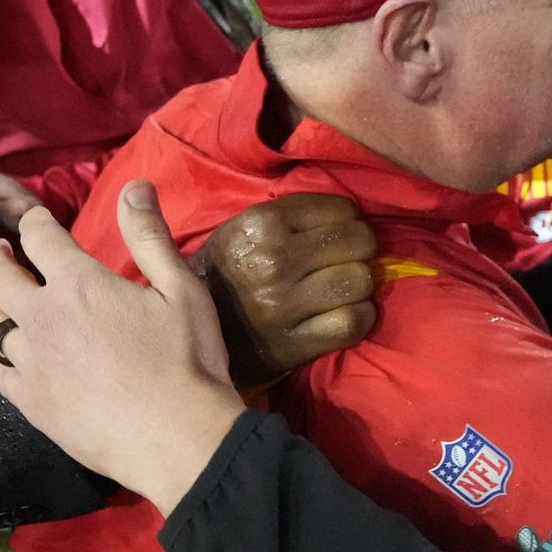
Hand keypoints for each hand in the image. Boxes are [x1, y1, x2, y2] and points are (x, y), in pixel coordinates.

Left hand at [0, 181, 244, 514]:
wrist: (179, 439)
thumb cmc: (189, 361)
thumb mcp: (183, 291)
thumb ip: (151, 237)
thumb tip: (134, 186)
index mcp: (79, 283)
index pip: (39, 237)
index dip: (35, 223)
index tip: (37, 221)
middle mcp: (42, 316)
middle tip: (3, 253)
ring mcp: (31, 362)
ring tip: (0, 298)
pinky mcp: (29, 401)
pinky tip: (7, 351)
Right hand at [194, 193, 378, 388]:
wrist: (189, 332)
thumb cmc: (225, 273)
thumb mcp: (242, 229)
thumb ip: (290, 215)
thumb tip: (352, 211)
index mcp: (260, 224)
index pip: (340, 209)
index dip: (349, 221)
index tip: (340, 233)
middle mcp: (273, 260)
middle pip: (358, 242)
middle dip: (361, 250)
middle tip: (350, 259)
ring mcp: (283, 304)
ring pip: (360, 280)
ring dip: (362, 285)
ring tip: (348, 287)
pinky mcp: (294, 343)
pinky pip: (353, 322)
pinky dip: (362, 317)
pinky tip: (351, 313)